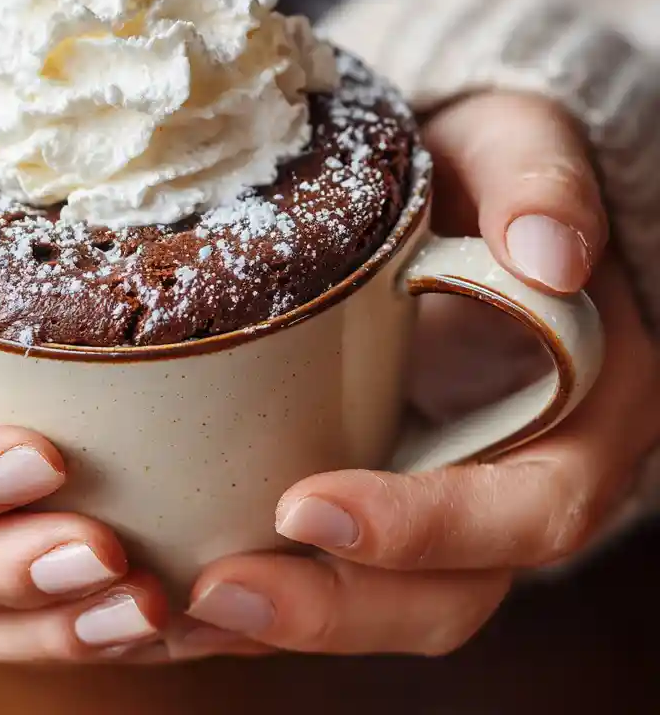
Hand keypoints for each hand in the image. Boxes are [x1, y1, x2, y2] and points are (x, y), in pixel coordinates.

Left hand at [186, 92, 659, 655]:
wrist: (449, 186)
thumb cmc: (487, 167)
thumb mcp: (518, 146)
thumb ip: (542, 183)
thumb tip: (550, 253)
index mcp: (589, 409)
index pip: (527, 508)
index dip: (428, 528)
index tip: (309, 506)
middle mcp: (524, 475)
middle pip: (450, 593)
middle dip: (334, 606)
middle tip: (218, 591)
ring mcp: (450, 496)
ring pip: (383, 604)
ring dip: (286, 618)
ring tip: (176, 608)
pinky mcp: (385, 490)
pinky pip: (332, 573)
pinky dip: (265, 593)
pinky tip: (174, 595)